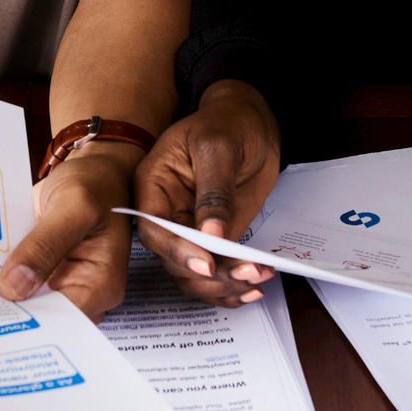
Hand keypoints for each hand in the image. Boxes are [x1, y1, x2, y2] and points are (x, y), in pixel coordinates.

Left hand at [0, 145, 138, 319]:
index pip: (60, 321)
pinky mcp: (42, 273)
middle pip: (40, 318)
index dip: (25, 322)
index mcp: (100, 284)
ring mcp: (60, 284)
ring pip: (25, 303)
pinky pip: (18, 284)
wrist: (93, 169)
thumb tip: (13, 287)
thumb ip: (45, 245)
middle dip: (6, 312)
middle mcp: (83, 292)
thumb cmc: (95, 184)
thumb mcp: (73, 206)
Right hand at [130, 81, 284, 305]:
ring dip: (224, 285)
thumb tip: (211, 235)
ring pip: (193, 274)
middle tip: (247, 273)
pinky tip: (254, 288)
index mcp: (153, 186)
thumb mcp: (219, 147)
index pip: (154, 228)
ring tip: (258, 278)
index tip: (208, 264)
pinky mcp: (213, 239)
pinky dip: (232, 286)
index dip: (178, 251)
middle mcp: (166, 213)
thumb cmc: (227, 122)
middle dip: (211, 274)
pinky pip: (216, 272)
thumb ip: (215, 192)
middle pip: (174, 260)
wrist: (252, 123)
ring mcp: (189, 229)